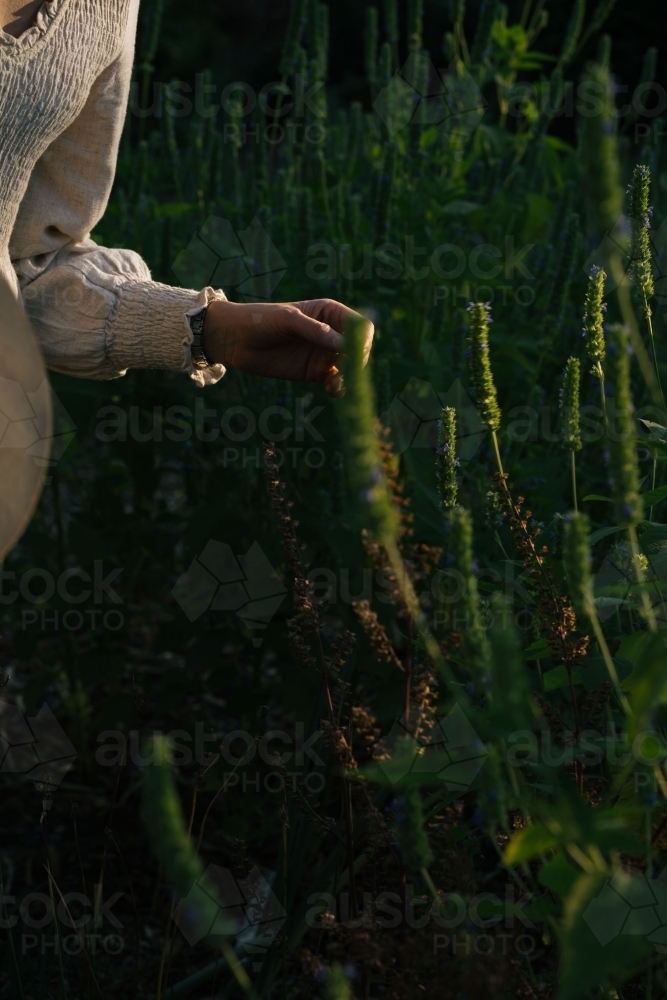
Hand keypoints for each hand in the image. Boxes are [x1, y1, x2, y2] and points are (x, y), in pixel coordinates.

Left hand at [202, 298, 373, 397]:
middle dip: (357, 361)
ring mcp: (324, 354)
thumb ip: (316, 331)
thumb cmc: (260, 320)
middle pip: (360, 349)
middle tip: (344, 370)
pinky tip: (332, 389)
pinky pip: (336, 382)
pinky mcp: (315, 373)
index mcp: (329, 312)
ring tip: (337, 383)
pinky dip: (339, 388)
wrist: (235, 340)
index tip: (350, 351)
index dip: (361, 339)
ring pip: (351, 368)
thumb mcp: (288, 320)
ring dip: (350, 378)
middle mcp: (331, 333)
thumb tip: (345, 346)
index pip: (360, 325)